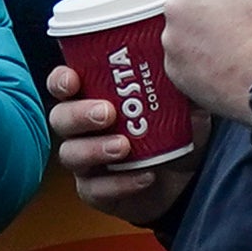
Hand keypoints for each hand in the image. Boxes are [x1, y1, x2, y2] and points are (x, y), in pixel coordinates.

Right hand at [48, 62, 200, 227]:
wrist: (190, 177)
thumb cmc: (177, 131)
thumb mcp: (184, 102)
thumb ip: (180, 81)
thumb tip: (186, 58)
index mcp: (94, 98)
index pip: (63, 84)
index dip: (61, 81)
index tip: (73, 80)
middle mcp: (83, 129)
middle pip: (61, 118)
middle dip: (79, 114)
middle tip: (107, 113)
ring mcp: (86, 162)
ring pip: (71, 154)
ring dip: (95, 149)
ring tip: (124, 147)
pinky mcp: (96, 192)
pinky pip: (95, 189)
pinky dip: (118, 183)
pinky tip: (144, 176)